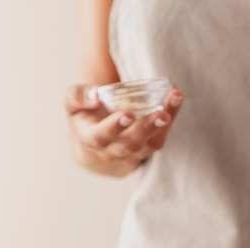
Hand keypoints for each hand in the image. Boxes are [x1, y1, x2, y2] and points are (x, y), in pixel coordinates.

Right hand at [66, 84, 182, 177]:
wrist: (97, 146)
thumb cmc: (85, 119)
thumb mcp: (73, 106)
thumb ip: (78, 96)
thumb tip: (95, 94)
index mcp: (92, 138)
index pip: (103, 136)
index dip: (115, 126)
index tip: (128, 114)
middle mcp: (114, 150)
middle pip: (132, 143)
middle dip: (147, 127)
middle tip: (160, 112)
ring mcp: (135, 152)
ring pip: (151, 142)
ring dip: (165, 123)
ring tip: (173, 102)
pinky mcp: (149, 147)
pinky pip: (162, 136)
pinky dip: (171, 117)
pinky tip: (176, 99)